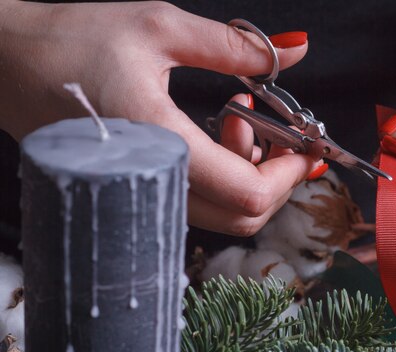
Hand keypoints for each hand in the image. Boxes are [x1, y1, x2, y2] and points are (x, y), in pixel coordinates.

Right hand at [0, 0, 319, 234]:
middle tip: (275, 131)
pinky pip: (197, 207)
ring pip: (222, 217)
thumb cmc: (71, 40)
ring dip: (250, 180)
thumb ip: (235, 44)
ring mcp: (142, 196)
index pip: (248, 193)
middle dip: (276, 180)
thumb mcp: (159, 27)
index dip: (289, 175)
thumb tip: (295, 49)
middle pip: (243, 217)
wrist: (5, 64)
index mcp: (160, 143)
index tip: (304, 145)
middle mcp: (152, 184)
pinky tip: (216, 141)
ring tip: (238, 123)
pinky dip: (223, 184)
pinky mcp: (136, 193)